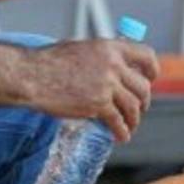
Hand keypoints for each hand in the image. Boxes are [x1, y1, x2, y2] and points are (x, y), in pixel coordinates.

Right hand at [28, 39, 160, 142]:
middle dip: (143, 101)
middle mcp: (112, 64)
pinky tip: (120, 136)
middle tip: (138, 108)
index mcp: (109, 47)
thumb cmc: (48, 62)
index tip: (150, 79)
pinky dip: (122, 131)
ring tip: (129, 126)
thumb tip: (111, 64)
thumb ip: (99, 56)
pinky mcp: (99, 104)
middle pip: (142, 87)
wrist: (32, 76)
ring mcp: (107, 85)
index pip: (145, 55)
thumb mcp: (79, 49)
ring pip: (133, 106)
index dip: (151, 70)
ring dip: (134, 119)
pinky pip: (119, 121)